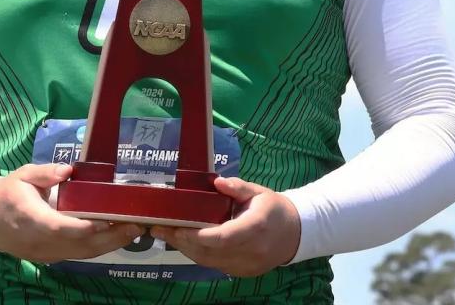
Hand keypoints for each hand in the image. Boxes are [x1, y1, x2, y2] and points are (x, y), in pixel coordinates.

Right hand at [0, 163, 143, 262]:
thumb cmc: (6, 194)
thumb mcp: (22, 175)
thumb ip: (45, 173)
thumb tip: (68, 169)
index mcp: (30, 217)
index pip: (58, 227)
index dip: (83, 228)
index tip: (106, 221)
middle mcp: (40, 241)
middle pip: (78, 245)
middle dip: (109, 238)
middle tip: (136, 225)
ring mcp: (46, 253)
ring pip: (81, 254)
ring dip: (110, 244)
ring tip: (134, 231)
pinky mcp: (51, 257)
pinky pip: (78, 255)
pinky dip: (98, 248)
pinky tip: (116, 237)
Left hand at [151, 176, 300, 277]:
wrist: (295, 234)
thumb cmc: (274, 209)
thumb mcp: (258, 192)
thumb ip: (237, 187)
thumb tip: (216, 182)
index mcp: (254, 228)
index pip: (221, 237)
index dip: (196, 235)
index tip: (175, 226)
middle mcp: (250, 251)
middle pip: (208, 252)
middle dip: (181, 241)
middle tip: (159, 228)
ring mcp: (245, 266)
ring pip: (208, 261)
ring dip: (184, 248)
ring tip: (165, 234)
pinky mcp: (241, 272)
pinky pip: (214, 264)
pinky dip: (197, 254)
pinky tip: (183, 242)